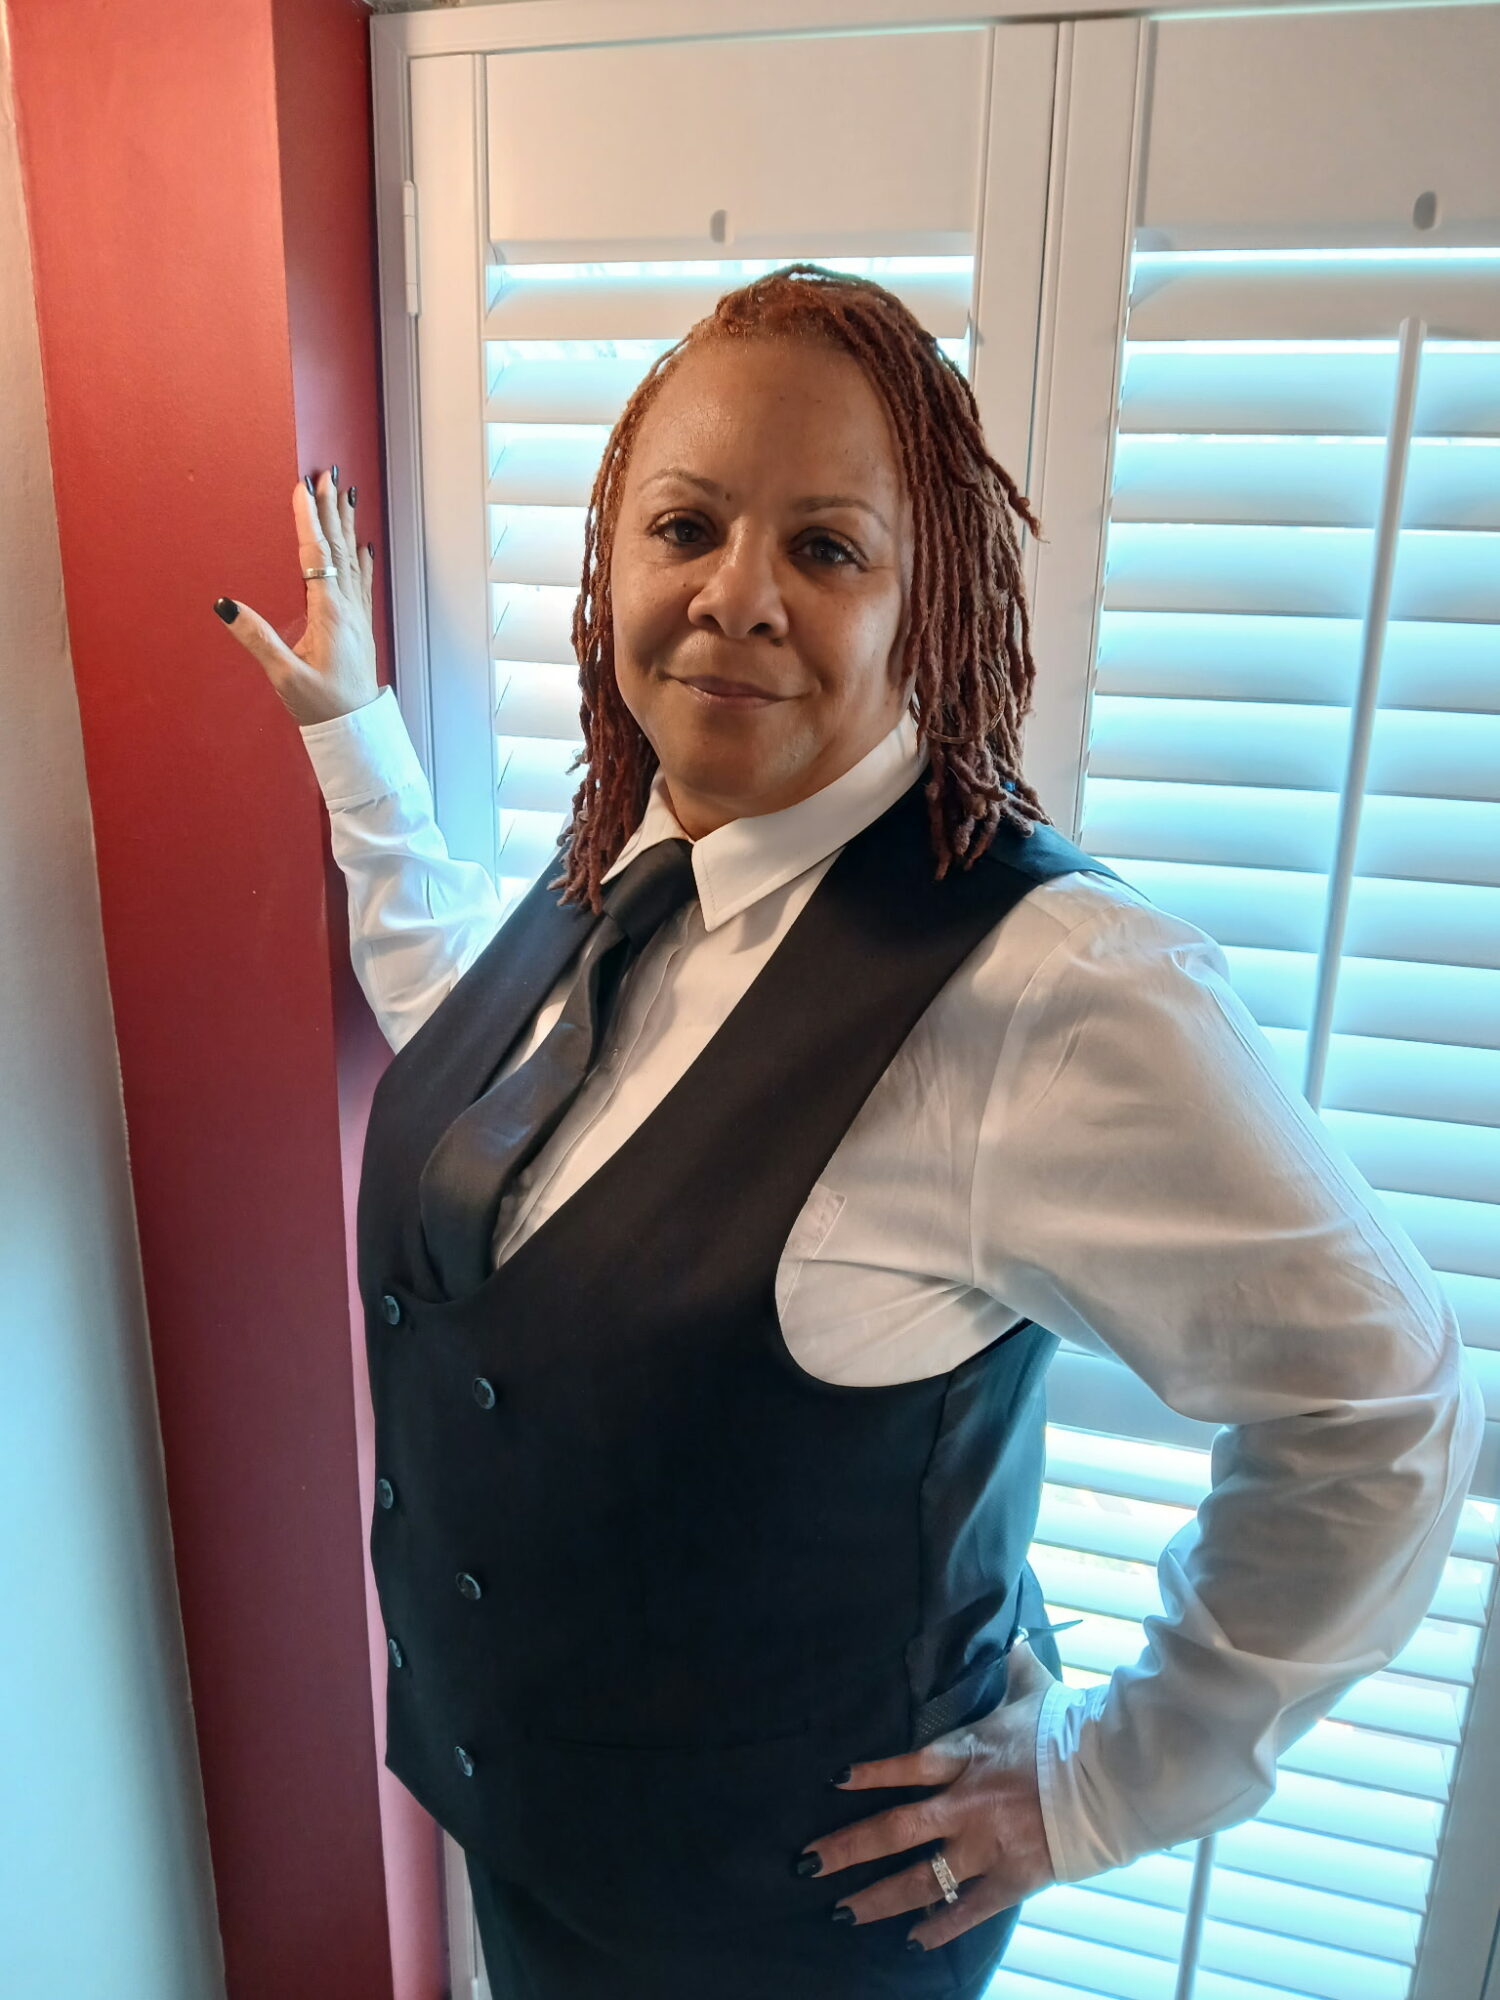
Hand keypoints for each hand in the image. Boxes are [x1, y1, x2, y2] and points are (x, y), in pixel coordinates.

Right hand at [213, 468, 379, 726]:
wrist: (357, 729)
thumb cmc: (322, 707)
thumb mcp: (285, 677)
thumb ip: (256, 639)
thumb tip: (225, 606)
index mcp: (329, 615)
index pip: (317, 556)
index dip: (308, 520)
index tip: (303, 488)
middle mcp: (347, 608)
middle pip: (337, 548)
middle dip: (330, 509)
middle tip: (327, 475)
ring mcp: (357, 616)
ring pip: (351, 559)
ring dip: (345, 525)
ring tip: (344, 495)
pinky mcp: (360, 625)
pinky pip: (361, 580)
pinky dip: (360, 557)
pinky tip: (362, 543)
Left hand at [802, 1638, 1059, 1953]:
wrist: (1117, 1773)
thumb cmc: (1072, 1725)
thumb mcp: (1034, 1688)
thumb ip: (1014, 1667)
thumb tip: (1013, 1637)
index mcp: (968, 1754)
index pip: (906, 1765)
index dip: (867, 1774)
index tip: (831, 1781)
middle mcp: (967, 1803)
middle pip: (895, 1829)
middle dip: (847, 1848)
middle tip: (807, 1863)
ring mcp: (988, 1845)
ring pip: (922, 1879)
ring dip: (877, 1898)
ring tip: (841, 1913)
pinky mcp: (1014, 1879)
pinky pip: (968, 1911)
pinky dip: (939, 1928)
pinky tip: (912, 1943)